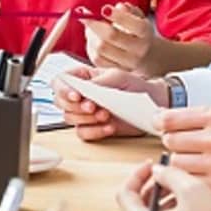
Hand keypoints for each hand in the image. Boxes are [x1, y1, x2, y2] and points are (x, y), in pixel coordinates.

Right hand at [50, 65, 166, 141]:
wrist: (151, 103)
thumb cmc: (134, 85)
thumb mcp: (118, 77)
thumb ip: (99, 82)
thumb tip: (84, 89)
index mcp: (83, 78)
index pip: (60, 82)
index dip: (63, 90)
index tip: (76, 96)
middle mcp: (80, 96)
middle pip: (61, 103)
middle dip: (76, 107)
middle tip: (93, 107)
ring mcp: (85, 113)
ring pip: (70, 118)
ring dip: (87, 119)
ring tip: (106, 115)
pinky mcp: (93, 128)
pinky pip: (83, 133)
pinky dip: (95, 131)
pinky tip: (109, 127)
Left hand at [82, 3, 163, 73]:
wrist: (147, 56)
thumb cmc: (138, 32)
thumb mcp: (138, 18)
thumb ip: (129, 11)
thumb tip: (119, 7)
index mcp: (145, 33)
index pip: (135, 25)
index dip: (118, 16)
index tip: (104, 8)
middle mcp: (138, 49)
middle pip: (112, 36)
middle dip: (95, 24)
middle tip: (85, 15)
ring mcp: (127, 62)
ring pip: (101, 49)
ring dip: (91, 35)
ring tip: (90, 28)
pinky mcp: (116, 70)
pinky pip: (97, 59)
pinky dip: (90, 47)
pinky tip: (92, 39)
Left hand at [116, 159, 210, 210]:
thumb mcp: (192, 189)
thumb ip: (168, 174)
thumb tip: (157, 172)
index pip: (124, 195)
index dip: (137, 175)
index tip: (151, 165)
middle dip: (147, 189)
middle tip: (165, 176)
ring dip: (156, 204)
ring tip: (177, 191)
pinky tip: (183, 210)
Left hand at [158, 105, 210, 198]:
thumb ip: (202, 117)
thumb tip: (164, 119)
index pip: (170, 119)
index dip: (162, 123)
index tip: (161, 126)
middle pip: (170, 142)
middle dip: (173, 143)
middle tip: (185, 145)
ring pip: (176, 163)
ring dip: (181, 162)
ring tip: (197, 160)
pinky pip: (191, 181)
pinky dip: (192, 178)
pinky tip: (204, 174)